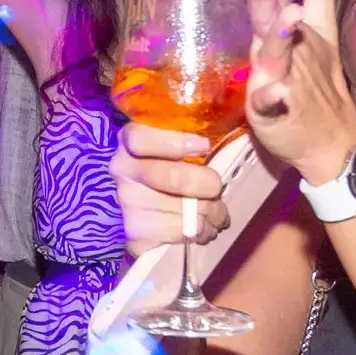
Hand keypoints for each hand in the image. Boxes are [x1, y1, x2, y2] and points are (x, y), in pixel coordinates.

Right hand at [110, 123, 225, 258]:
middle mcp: (122, 170)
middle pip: (169, 176)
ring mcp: (126, 203)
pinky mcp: (136, 233)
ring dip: (210, 212)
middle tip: (217, 188)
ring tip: (216, 212)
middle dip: (205, 184)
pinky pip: (181, 232)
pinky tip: (203, 227)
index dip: (173, 142)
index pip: (139, 139)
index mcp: (130, 141)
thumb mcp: (174, 147)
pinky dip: (201, 231)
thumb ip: (191, 136)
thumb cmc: (168, 169)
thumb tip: (233, 121)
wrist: (143, 211)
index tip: (203, 146)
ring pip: (182, 208)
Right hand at [246, 0, 355, 182]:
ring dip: (276, 37)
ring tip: (290, 16)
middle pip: (263, 20)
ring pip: (268, 57)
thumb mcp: (320, 28)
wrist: (324, 139)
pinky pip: (269, 104)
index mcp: (277, 32)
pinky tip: (281, 93)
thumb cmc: (313, 79)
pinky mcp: (268, 114)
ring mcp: (266, 81)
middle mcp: (268, 53)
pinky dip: (273, 97)